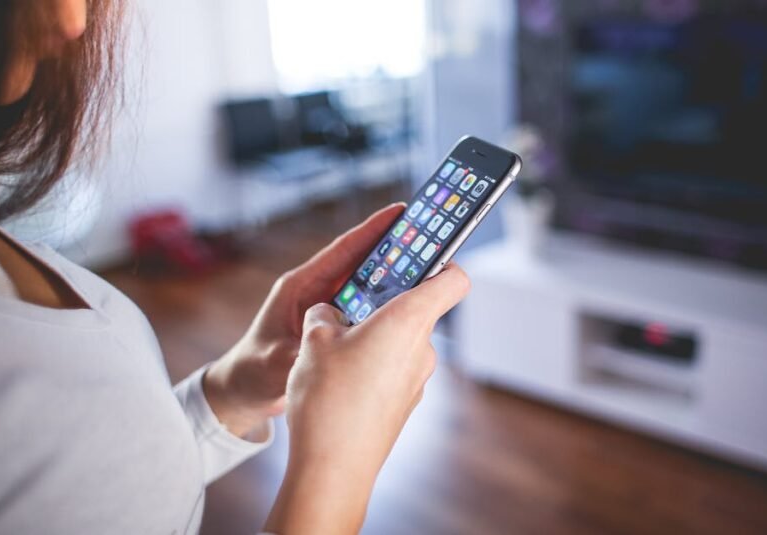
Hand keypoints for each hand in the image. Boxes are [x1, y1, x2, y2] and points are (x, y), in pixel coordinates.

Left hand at [203, 203, 406, 437]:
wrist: (244, 391)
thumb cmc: (252, 371)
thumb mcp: (275, 362)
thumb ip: (301, 353)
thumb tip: (327, 349)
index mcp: (300, 286)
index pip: (342, 250)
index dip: (371, 230)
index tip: (400, 212)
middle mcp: (316, 291)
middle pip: (361, 263)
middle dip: (393, 250)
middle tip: (428, 238)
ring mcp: (327, 308)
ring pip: (367, 285)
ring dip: (394, 278)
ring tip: (429, 269)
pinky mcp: (334, 325)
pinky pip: (366, 309)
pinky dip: (386, 306)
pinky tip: (410, 308)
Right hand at [265, 262, 469, 533]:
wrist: (333, 468)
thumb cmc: (328, 399)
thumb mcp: (314, 341)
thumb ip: (324, 314)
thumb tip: (329, 313)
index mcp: (408, 321)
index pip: (453, 279)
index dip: (443, 260)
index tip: (421, 253)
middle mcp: (422, 348)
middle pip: (417, 309)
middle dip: (384, 302)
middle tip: (350, 302)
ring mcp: (417, 379)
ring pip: (400, 341)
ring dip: (373, 335)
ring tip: (333, 346)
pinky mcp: (404, 402)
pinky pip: (392, 369)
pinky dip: (372, 364)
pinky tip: (339, 378)